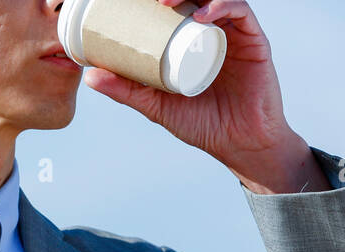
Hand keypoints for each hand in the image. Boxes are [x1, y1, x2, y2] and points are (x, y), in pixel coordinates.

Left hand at [83, 0, 328, 193]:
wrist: (240, 144)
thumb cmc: (200, 124)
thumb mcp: (155, 105)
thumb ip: (127, 90)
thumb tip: (89, 75)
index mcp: (192, 42)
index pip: (176, 10)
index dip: (160, 1)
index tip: (132, 1)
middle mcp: (214, 33)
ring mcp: (234, 36)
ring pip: (217, 0)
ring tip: (167, 2)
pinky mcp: (255, 42)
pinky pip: (241, 14)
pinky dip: (221, 7)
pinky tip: (200, 16)